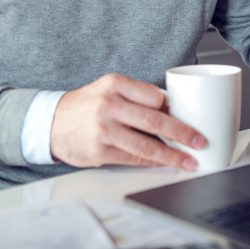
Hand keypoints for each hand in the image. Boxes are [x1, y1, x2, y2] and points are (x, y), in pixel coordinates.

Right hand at [49, 73, 205, 169]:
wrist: (50, 123)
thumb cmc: (85, 105)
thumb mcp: (108, 88)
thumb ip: (136, 94)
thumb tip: (171, 106)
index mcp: (114, 84)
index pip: (154, 96)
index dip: (173, 108)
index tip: (189, 116)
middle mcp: (109, 105)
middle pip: (154, 120)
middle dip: (182, 133)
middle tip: (199, 140)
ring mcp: (104, 130)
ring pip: (146, 144)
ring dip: (172, 155)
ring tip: (188, 160)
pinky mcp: (100, 151)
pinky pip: (133, 158)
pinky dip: (152, 162)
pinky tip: (164, 163)